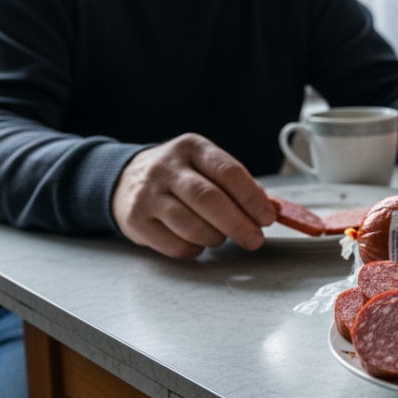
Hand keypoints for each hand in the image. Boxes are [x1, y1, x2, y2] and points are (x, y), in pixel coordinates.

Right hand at [111, 133, 275, 258]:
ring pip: (191, 226)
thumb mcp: (206, 166)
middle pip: (209, 200)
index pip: (228, 172)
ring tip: (221, 237)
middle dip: (238, 224)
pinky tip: (197, 242)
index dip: (252, 198)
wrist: (125, 179)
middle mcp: (167, 168)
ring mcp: (148, 194)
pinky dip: (194, 249)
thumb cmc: (179, 175)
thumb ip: (238, 185)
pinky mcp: (136, 221)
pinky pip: (175, 246)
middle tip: (254, 240)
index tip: (267, 217)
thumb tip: (271, 208)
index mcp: (192, 148)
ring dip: (215, 238)